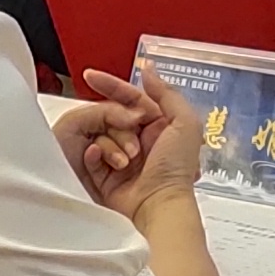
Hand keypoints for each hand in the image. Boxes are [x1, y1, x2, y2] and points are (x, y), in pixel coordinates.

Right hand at [62, 70, 202, 216]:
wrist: (160, 205)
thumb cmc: (176, 167)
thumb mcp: (184, 124)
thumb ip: (167, 94)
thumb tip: (148, 70)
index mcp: (157, 124)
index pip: (130, 97)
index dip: (111, 85)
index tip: (91, 76)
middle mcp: (138, 138)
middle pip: (111, 114)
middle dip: (113, 120)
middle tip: (127, 134)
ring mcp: (120, 156)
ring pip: (100, 134)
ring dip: (110, 143)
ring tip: (126, 161)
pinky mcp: (105, 174)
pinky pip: (90, 156)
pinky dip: (94, 155)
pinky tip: (99, 157)